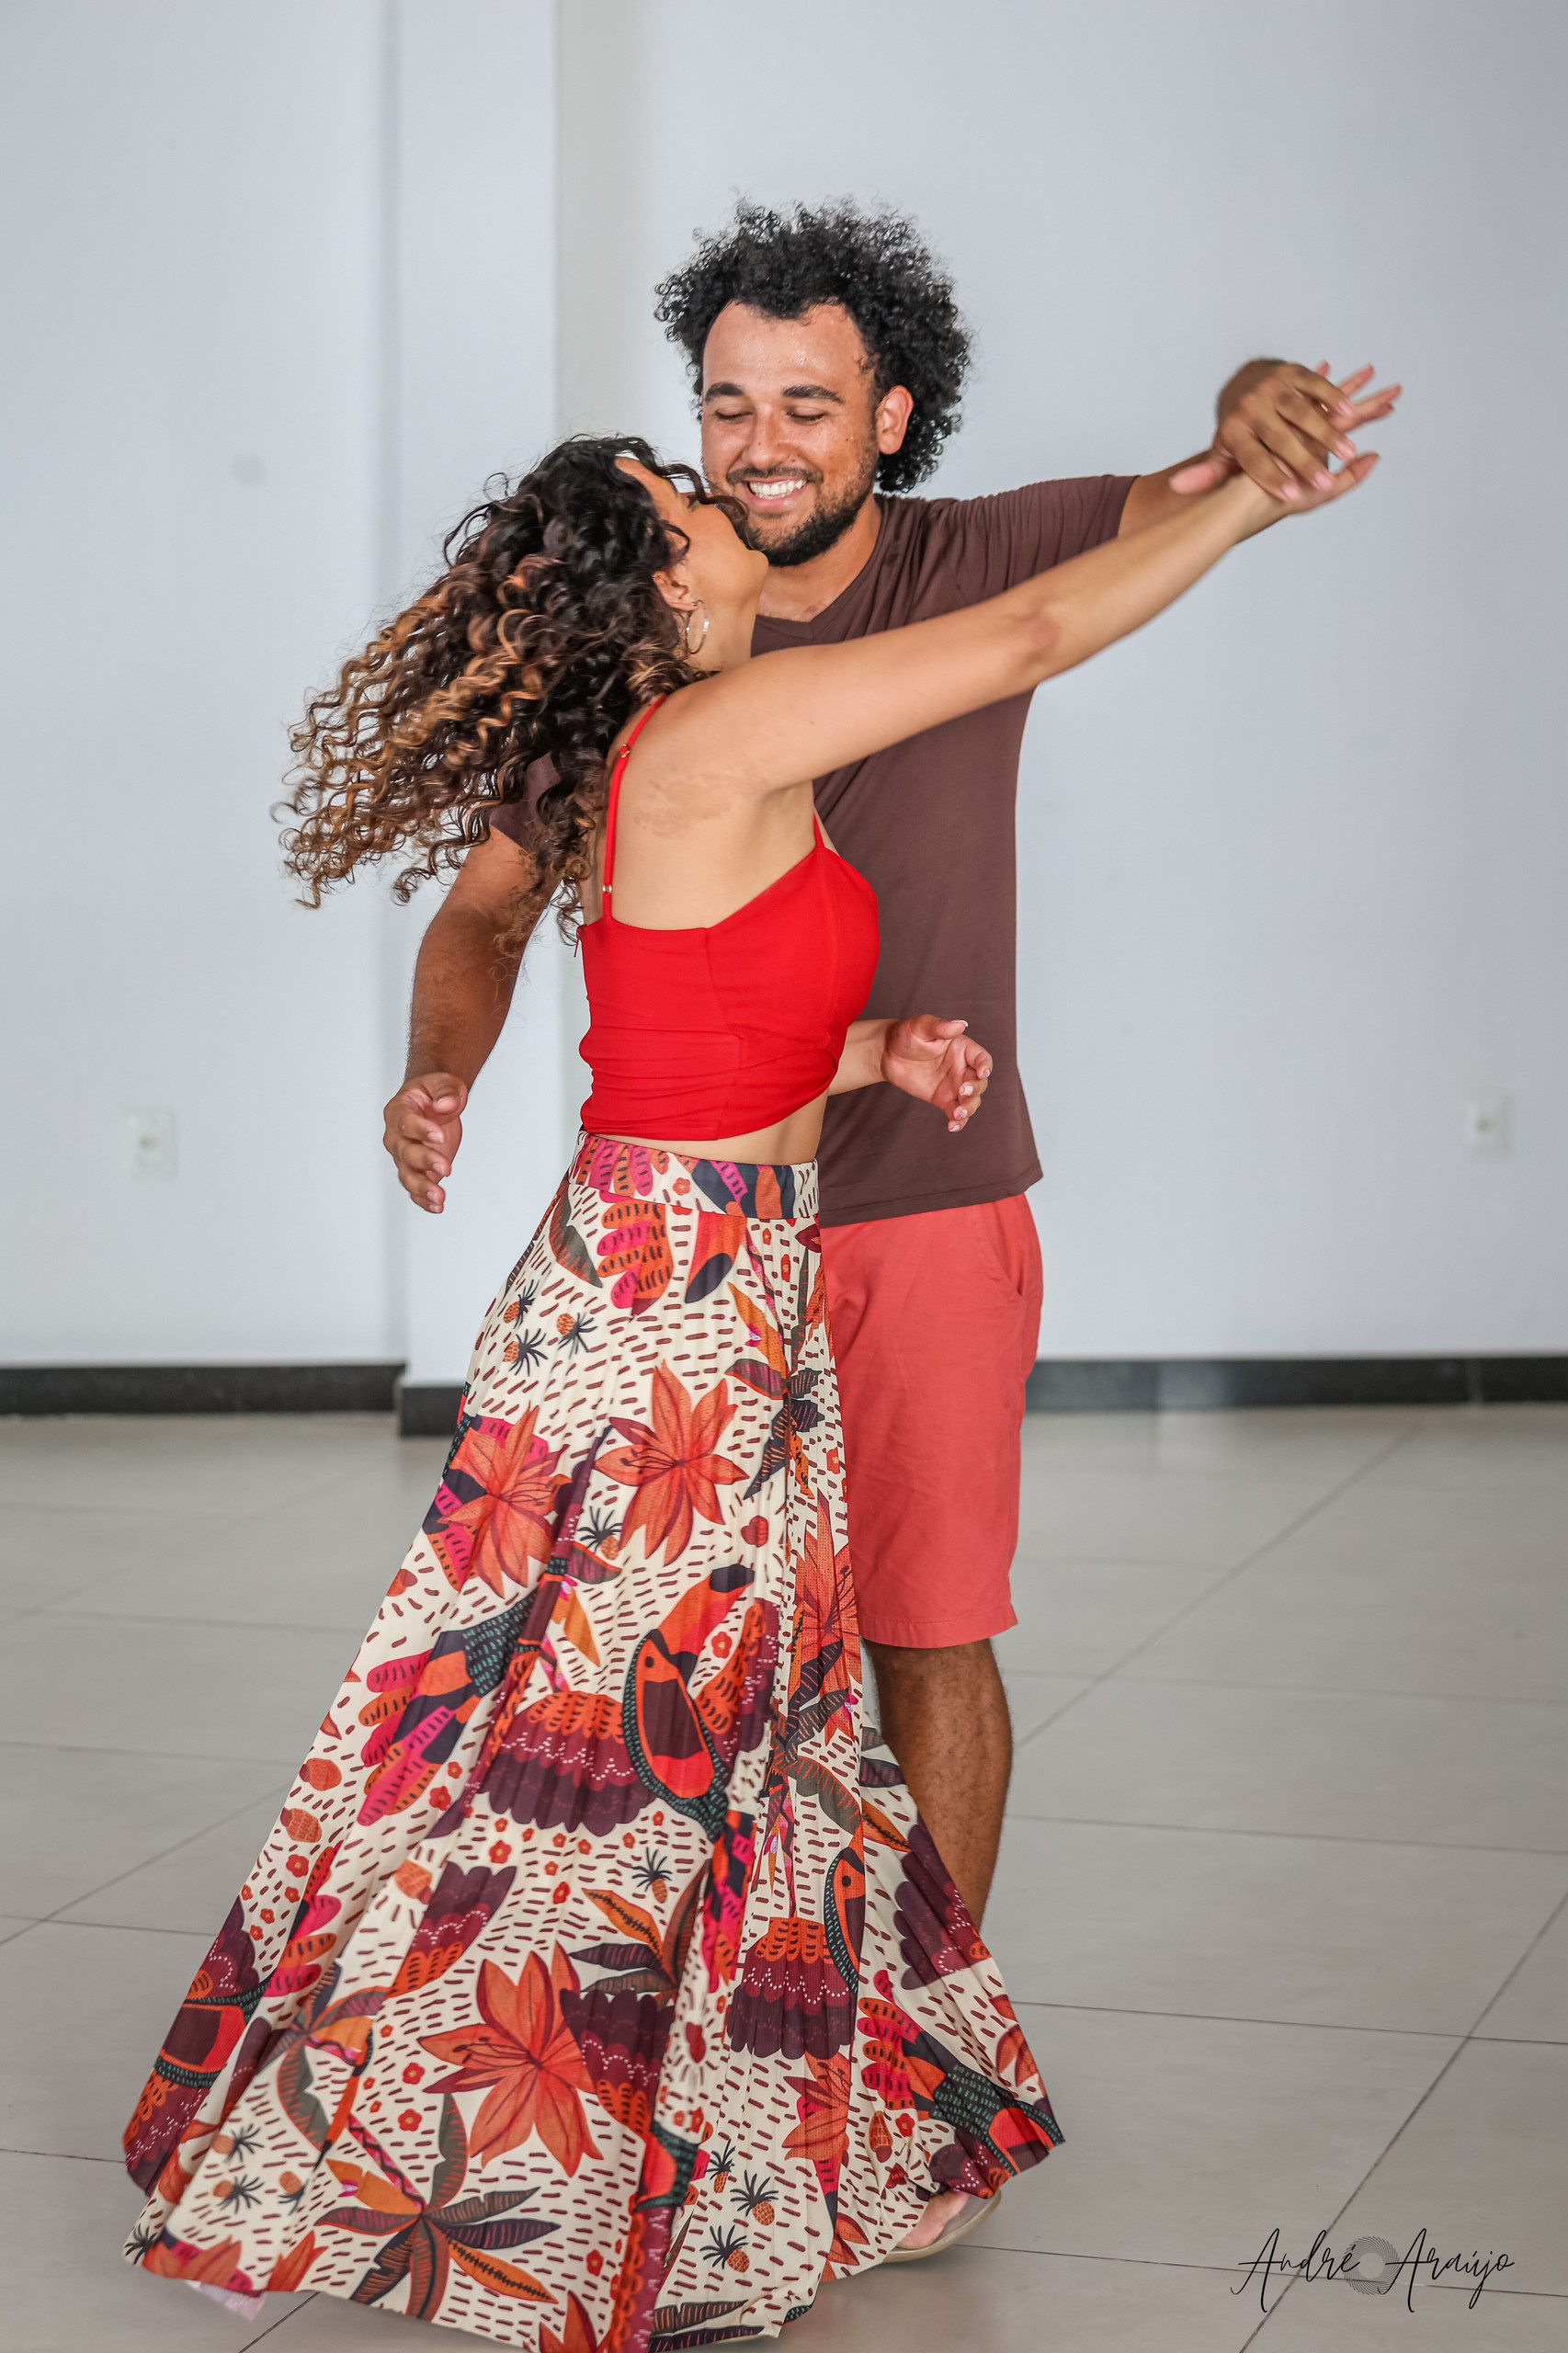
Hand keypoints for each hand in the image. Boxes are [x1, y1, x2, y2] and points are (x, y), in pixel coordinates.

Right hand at [383, 1071, 467, 1211]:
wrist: (432, 1103)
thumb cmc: (433, 1092)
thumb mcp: (443, 1082)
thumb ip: (446, 1091)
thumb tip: (446, 1105)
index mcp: (398, 1111)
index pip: (405, 1123)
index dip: (420, 1130)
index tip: (439, 1136)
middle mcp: (396, 1137)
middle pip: (405, 1152)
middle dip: (424, 1161)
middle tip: (445, 1167)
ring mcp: (405, 1156)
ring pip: (407, 1175)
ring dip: (422, 1188)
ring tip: (439, 1197)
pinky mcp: (417, 1170)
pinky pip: (415, 1188)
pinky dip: (424, 1200)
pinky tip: (437, 1207)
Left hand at [880, 1017, 991, 1132]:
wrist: (888, 1054)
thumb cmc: (907, 1035)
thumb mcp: (922, 1026)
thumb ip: (941, 1027)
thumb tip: (960, 1024)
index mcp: (963, 1049)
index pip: (982, 1058)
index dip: (985, 1065)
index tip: (982, 1073)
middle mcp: (963, 1068)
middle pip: (979, 1082)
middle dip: (975, 1089)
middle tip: (962, 1092)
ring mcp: (955, 1086)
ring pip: (971, 1100)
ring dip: (969, 1108)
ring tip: (957, 1113)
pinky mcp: (944, 1100)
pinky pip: (955, 1113)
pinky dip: (958, 1121)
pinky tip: (952, 1127)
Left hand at [1172, 361, 1398, 503]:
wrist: (1243, 384)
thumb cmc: (1239, 431)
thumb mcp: (1222, 453)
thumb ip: (1208, 473)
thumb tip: (1176, 489)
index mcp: (1234, 432)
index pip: (1254, 460)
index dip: (1272, 478)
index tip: (1291, 498)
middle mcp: (1252, 408)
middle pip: (1280, 439)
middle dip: (1303, 462)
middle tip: (1324, 484)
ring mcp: (1273, 388)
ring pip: (1302, 411)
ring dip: (1326, 432)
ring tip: (1348, 453)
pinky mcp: (1292, 372)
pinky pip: (1315, 386)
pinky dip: (1333, 399)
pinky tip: (1350, 415)